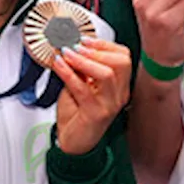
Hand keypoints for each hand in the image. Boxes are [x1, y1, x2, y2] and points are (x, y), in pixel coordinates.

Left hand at [52, 38, 131, 154]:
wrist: (73, 143)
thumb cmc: (77, 114)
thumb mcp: (80, 85)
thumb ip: (80, 68)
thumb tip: (71, 46)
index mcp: (119, 86)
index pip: (124, 58)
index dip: (105, 45)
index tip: (86, 39)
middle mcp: (119, 95)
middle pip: (121, 63)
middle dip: (97, 50)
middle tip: (76, 46)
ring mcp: (110, 105)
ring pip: (106, 75)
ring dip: (84, 60)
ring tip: (67, 54)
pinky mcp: (96, 114)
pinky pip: (83, 89)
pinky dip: (68, 73)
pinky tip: (59, 65)